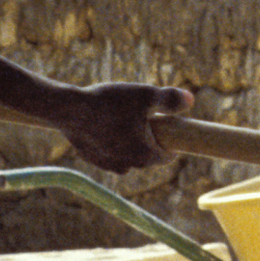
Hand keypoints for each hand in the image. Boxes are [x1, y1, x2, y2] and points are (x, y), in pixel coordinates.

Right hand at [54, 81, 192, 174]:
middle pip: (147, 156)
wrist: (69, 109)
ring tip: (125, 119)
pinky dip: (112, 143)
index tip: (169, 126)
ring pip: (128, 156)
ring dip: (130, 143)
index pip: (167, 156)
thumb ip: (170, 100)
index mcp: (144, 155)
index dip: (172, 141)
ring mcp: (107, 164)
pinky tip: (107, 125)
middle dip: (150, 140)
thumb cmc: (109, 102)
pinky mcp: (91, 159)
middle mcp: (127, 166)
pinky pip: (109, 154)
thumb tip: (190, 100)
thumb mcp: (145, 95)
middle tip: (145, 117)